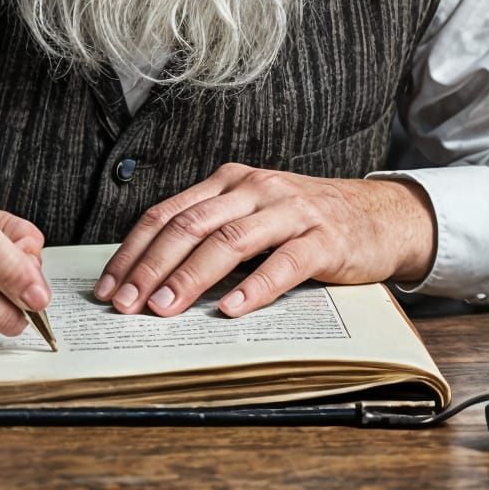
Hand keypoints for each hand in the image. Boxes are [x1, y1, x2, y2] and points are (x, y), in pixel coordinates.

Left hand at [95, 165, 435, 318]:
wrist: (379, 216)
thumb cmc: (304, 222)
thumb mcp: (252, 213)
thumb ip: (210, 231)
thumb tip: (150, 275)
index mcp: (229, 181)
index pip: (168, 213)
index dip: (134, 250)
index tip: (109, 286)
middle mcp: (255, 188)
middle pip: (191, 225)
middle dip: (152, 266)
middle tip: (127, 302)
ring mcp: (291, 211)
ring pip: (230, 241)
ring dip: (191, 277)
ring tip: (165, 307)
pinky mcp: (324, 240)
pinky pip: (284, 263)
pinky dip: (254, 287)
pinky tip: (230, 308)